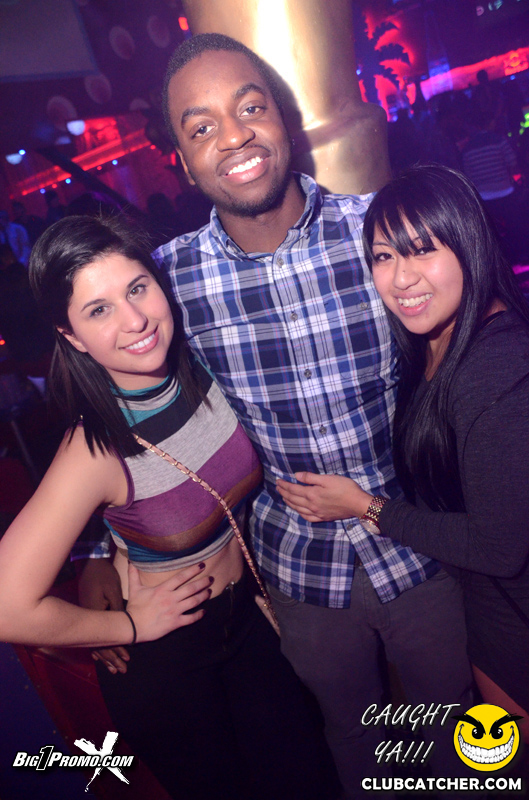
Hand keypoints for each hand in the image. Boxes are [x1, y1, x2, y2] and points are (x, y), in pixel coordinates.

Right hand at [77, 558, 129, 672]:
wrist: (88, 564)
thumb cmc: (102, 575)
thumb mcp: (111, 590)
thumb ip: (117, 607)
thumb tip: (127, 624)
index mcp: (97, 614)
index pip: (109, 637)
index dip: (117, 649)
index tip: (126, 658)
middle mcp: (91, 619)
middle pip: (101, 643)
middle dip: (112, 657)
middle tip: (121, 669)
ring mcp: (88, 616)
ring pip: (96, 640)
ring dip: (106, 654)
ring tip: (114, 667)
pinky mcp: (88, 613)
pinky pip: (94, 633)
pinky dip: (99, 645)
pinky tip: (101, 655)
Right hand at [125, 562, 211, 642]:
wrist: (132, 627)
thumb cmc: (134, 608)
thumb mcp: (134, 589)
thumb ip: (134, 574)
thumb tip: (131, 561)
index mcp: (162, 589)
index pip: (181, 577)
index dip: (193, 570)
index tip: (202, 565)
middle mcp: (171, 598)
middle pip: (191, 588)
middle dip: (203, 582)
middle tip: (211, 578)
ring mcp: (174, 611)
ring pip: (193, 602)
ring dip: (203, 596)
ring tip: (210, 591)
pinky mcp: (175, 623)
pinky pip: (190, 619)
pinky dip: (198, 615)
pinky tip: (204, 612)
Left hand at [276, 472, 372, 521]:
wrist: (358, 503)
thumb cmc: (344, 488)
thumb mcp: (327, 478)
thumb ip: (310, 478)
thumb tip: (296, 476)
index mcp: (312, 494)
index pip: (293, 489)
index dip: (284, 485)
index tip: (278, 481)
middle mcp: (312, 505)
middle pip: (293, 499)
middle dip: (284, 493)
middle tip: (278, 488)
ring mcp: (317, 513)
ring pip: (298, 509)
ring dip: (289, 503)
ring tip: (284, 497)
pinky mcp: (323, 518)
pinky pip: (307, 517)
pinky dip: (300, 513)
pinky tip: (298, 510)